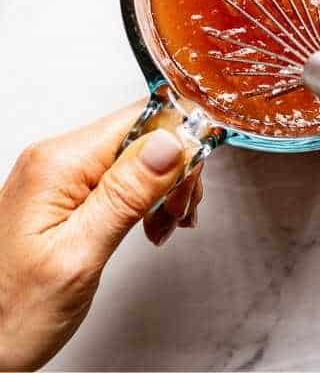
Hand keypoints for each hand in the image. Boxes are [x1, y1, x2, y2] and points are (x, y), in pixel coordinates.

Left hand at [0, 101, 200, 369]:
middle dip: (176, 172)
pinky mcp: (68, 194)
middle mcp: (57, 160)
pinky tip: (150, 225)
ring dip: (165, 189)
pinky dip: (147, 199)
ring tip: (164, 227)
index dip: (179, 144)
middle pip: (145, 135)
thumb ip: (126, 194)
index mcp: (58, 165)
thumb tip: (170, 143)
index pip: (142, 118)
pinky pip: (123, 178)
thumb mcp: (80, 255)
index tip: (190, 184)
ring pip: (140, 157)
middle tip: (178, 215)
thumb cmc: (12, 313)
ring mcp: (61, 176)